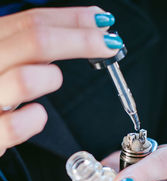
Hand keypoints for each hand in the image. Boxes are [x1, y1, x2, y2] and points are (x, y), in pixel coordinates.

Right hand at [0, 6, 118, 155]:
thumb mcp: (10, 57)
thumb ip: (35, 44)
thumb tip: (87, 27)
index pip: (33, 22)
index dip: (73, 20)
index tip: (102, 22)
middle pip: (36, 41)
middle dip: (81, 40)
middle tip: (108, 44)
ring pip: (25, 80)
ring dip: (50, 78)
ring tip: (51, 80)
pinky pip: (17, 126)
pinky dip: (35, 120)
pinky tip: (36, 115)